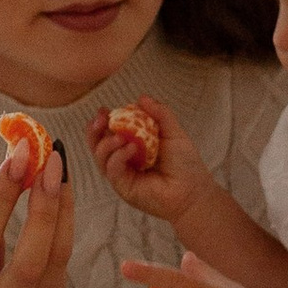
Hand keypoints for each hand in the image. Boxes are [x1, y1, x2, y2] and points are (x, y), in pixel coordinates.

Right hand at [0, 150, 74, 287]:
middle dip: (44, 207)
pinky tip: (61, 195)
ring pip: (55, 260)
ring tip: (60, 171)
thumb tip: (17, 161)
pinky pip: (62, 260)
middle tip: (51, 163)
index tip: (20, 154)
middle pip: (28, 261)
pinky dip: (64, 222)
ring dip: (62, 209)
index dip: (3, 196)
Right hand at [88, 96, 210, 226]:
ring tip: (122, 137)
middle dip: (95, 131)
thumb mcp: (173, 132)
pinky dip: (118, 156)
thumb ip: (159, 114)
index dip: (103, 122)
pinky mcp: (123, 187)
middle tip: (101, 120)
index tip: (104, 110)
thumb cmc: (185, 164)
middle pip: (98, 145)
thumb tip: (142, 98)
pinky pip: (112, 170)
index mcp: (133, 146)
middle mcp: (124, 160)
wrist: (193, 190)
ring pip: (101, 157)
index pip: (110, 133)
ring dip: (107, 143)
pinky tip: (131, 149)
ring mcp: (123, 174)